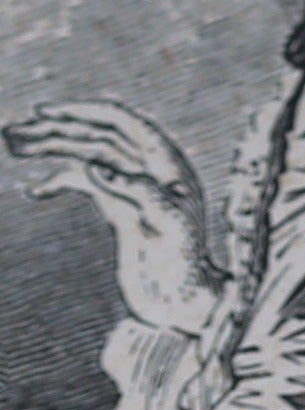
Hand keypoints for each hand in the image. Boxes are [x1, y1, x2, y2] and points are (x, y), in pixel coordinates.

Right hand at [7, 103, 218, 331]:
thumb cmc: (184, 259)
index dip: (85, 112)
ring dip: (53, 149)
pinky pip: (86, 184)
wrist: (181, 296)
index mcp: (166, 161)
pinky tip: (35, 190)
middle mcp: (149, 168)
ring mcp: (132, 186)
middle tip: (15, 132)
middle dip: (59, 129)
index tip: (46, 113)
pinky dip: (60, 181)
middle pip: (99, 135)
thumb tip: (96, 165)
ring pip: (87, 156)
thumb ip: (136, 190)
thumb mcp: (167, 222)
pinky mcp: (119, 207)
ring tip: (16, 147)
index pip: (123, 122)